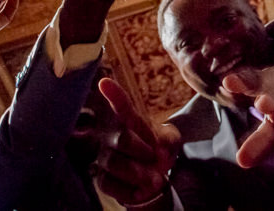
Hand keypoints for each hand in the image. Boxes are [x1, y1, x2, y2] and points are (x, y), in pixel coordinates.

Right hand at [96, 78, 181, 207]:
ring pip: (114, 162)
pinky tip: (140, 189)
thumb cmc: (159, 152)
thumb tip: (157, 148)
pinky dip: (129, 190)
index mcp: (130, 121)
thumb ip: (168, 139)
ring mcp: (105, 156)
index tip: (105, 83)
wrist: (154, 178)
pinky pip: (110, 184)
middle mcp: (112, 136)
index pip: (122, 106)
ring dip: (137, 172)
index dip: (114, 95)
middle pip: (121, 139)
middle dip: (142, 150)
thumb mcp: (170, 141)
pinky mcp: (102, 179)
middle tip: (157, 159)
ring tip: (154, 179)